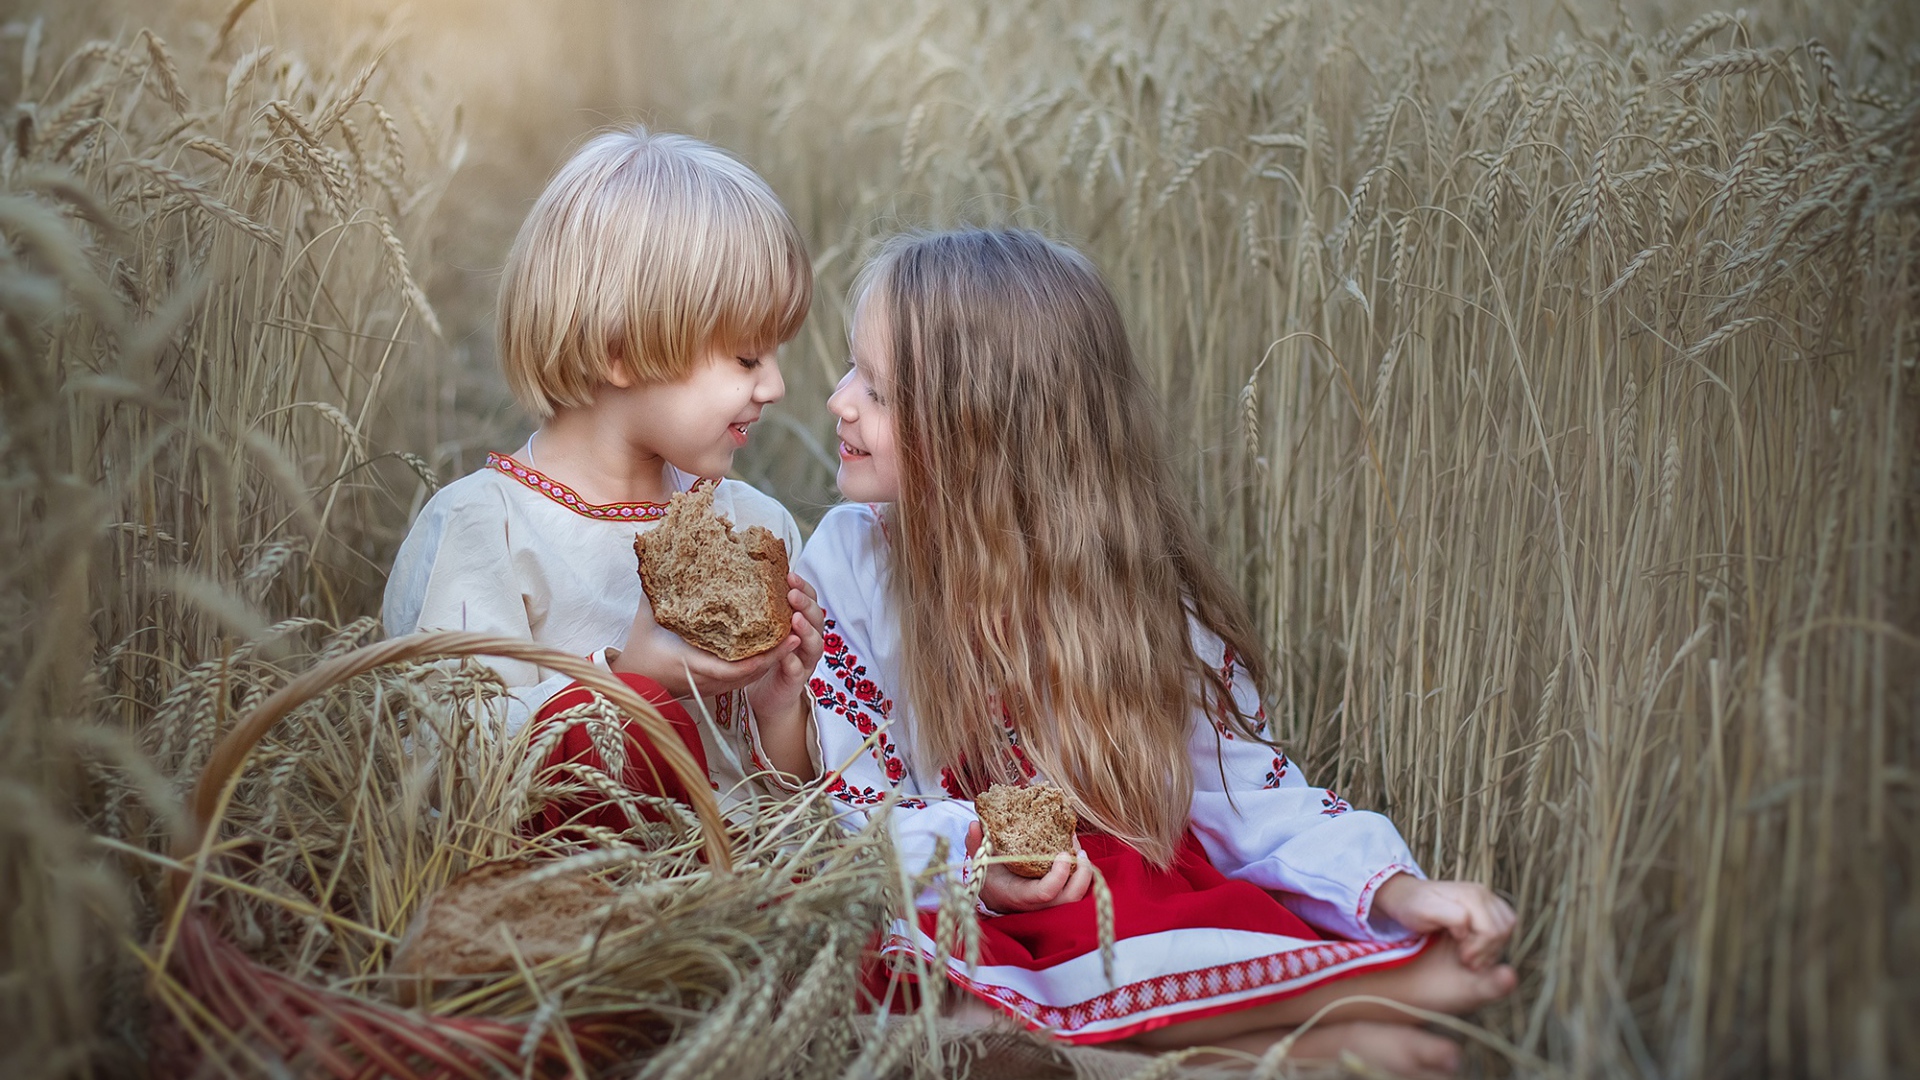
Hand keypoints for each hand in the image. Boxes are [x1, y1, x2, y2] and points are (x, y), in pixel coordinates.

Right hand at [610, 586, 782, 699]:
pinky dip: (756, 667)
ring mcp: (710, 688)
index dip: (762, 657)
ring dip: (769, 662)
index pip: (735, 669)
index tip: (783, 640)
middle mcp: (705, 680)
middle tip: (796, 634)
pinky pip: (740, 681)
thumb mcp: (646, 617)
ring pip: (747, 679)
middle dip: (775, 657)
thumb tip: (664, 560)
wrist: (630, 682)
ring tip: (790, 639)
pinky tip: (769, 650)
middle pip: (749, 675)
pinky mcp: (710, 689)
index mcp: (692, 663)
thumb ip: (658, 591)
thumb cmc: (638, 650)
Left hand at [744, 573, 825, 777]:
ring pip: (814, 644)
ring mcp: (805, 661)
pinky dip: (793, 662)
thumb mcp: (765, 631)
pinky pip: (797, 670)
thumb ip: (764, 612)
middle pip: (817, 619)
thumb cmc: (766, 658)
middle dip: (806, 605)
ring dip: (806, 631)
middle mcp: (808, 641)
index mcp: (803, 625)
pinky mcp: (795, 681)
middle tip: (792, 595)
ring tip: (796, 620)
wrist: (768, 696)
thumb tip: (743, 578)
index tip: (790, 575)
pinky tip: (786, 656)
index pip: (810, 601)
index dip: (804, 588)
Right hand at [964, 821, 1091, 913]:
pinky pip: (1076, 890)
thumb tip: (975, 823)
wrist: (996, 897)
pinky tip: (1076, 855)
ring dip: (1085, 874)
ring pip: (1077, 896)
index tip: (1061, 853)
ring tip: (1081, 851)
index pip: (1046, 892)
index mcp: (1020, 895)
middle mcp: (1039, 904)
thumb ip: (976, 844)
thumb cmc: (990, 878)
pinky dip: (1081, 874)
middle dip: (1081, 875)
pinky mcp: (1058, 898)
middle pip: (1070, 898)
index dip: (1059, 875)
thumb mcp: (981, 862)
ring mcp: (1051, 904)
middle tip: (1079, 851)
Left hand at [1371, 874, 1515, 969]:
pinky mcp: (1486, 905)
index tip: (1462, 958)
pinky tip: (1475, 948)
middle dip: (1487, 950)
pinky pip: (1503, 925)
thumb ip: (1451, 917)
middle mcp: (1483, 893)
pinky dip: (1494, 941)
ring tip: (1471, 956)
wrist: (1406, 896)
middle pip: (1503, 930)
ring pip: (1506, 928)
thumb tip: (1468, 926)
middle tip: (1467, 960)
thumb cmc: (1413, 906)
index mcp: (1472, 896)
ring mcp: (1486, 898)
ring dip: (1493, 947)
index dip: (1479, 950)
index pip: (1492, 931)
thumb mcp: (1425, 912)